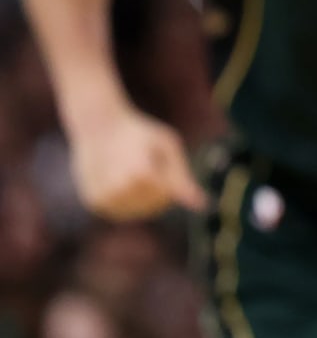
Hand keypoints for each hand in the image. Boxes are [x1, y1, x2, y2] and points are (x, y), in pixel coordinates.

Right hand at [69, 107, 205, 219]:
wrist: (99, 126)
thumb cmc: (140, 133)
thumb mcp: (168, 145)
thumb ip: (183, 177)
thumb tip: (201, 205)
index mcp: (141, 174)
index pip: (168, 195)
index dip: (167, 177)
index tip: (155, 159)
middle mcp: (120, 189)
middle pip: (155, 205)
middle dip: (157, 188)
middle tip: (143, 163)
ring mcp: (105, 198)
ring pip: (139, 211)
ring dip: (142, 196)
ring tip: (132, 171)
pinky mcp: (95, 203)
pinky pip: (123, 211)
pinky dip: (126, 199)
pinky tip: (120, 179)